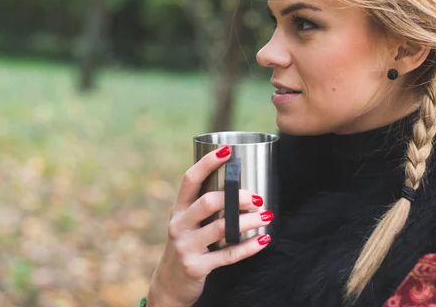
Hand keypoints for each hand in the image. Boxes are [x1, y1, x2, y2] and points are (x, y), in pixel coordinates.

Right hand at [147, 146, 272, 306]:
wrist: (169, 285)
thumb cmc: (187, 246)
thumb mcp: (187, 223)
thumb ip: (203, 207)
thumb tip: (239, 185)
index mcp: (178, 209)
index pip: (190, 179)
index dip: (207, 163)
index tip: (227, 150)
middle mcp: (179, 225)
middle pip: (207, 202)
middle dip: (236, 196)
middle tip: (257, 197)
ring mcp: (186, 247)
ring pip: (221, 228)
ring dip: (248, 220)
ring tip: (266, 215)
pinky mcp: (196, 267)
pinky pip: (228, 255)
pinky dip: (248, 247)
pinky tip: (263, 240)